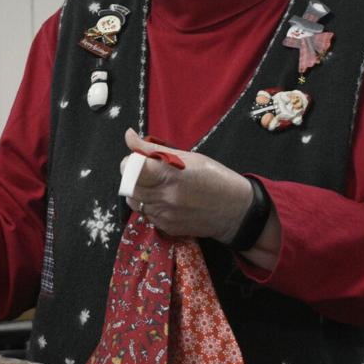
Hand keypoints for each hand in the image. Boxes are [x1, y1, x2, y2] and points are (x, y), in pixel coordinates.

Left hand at [120, 128, 252, 241]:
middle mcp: (164, 197)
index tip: (138, 159)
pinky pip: (147, 214)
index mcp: (170, 175)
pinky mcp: (166, 227)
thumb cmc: (215, 177)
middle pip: (128, 186)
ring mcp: (164, 215)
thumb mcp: (188, 157)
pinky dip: (150, 205)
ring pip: (134, 201)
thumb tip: (129, 136)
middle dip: (131, 176)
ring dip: (139, 191)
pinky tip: (166, 199)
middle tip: (146, 170)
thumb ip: (153, 149)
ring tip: (157, 185)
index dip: (130, 162)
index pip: (131, 169)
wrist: (235, 210)